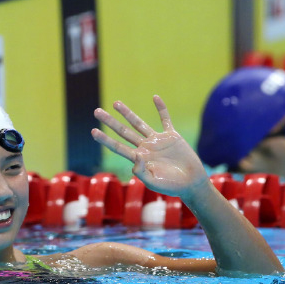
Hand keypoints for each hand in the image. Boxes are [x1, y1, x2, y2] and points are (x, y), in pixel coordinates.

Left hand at [91, 95, 208, 198]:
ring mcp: (157, 141)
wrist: (191, 183)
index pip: (117, 147)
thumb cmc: (171, 186)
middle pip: (123, 131)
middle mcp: (144, 147)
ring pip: (138, 123)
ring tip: (115, 103)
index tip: (93, 131)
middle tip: (96, 111)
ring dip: (127, 113)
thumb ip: (142, 172)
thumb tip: (135, 157)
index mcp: (138, 159)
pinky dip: (161, 108)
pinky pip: (165, 120)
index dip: (105, 139)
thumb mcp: (154, 182)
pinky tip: (155, 97)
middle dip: (110, 122)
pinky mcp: (172, 137)